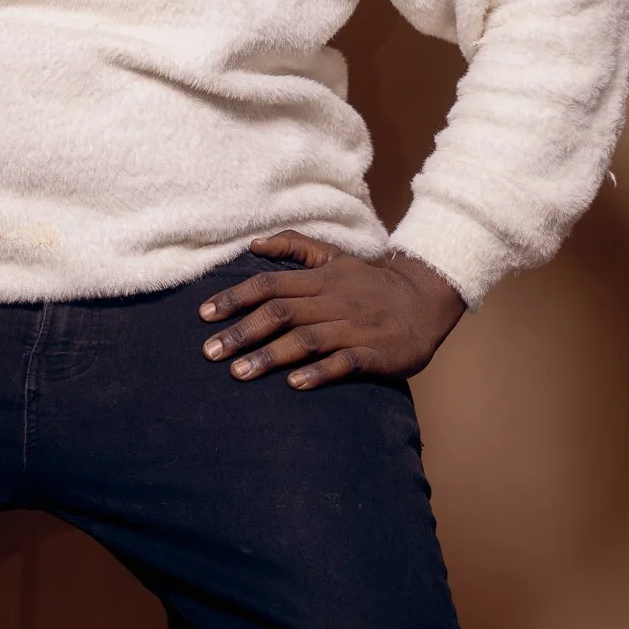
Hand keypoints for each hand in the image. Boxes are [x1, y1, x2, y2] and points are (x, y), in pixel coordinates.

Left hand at [198, 230, 466, 389]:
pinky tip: (294, 384)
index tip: (204, 315)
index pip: (269, 284)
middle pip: (280, 313)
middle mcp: (333, 301)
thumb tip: (254, 244)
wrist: (425, 301)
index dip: (235, 298)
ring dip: (270, 356)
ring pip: (306, 340)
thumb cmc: (370, 283)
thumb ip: (294, 246)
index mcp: (320, 279)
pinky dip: (319, 372)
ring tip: (238, 373)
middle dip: (242, 332)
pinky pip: (344, 362)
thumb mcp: (334, 256)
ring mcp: (354, 327)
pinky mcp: (375, 352)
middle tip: (209, 351)